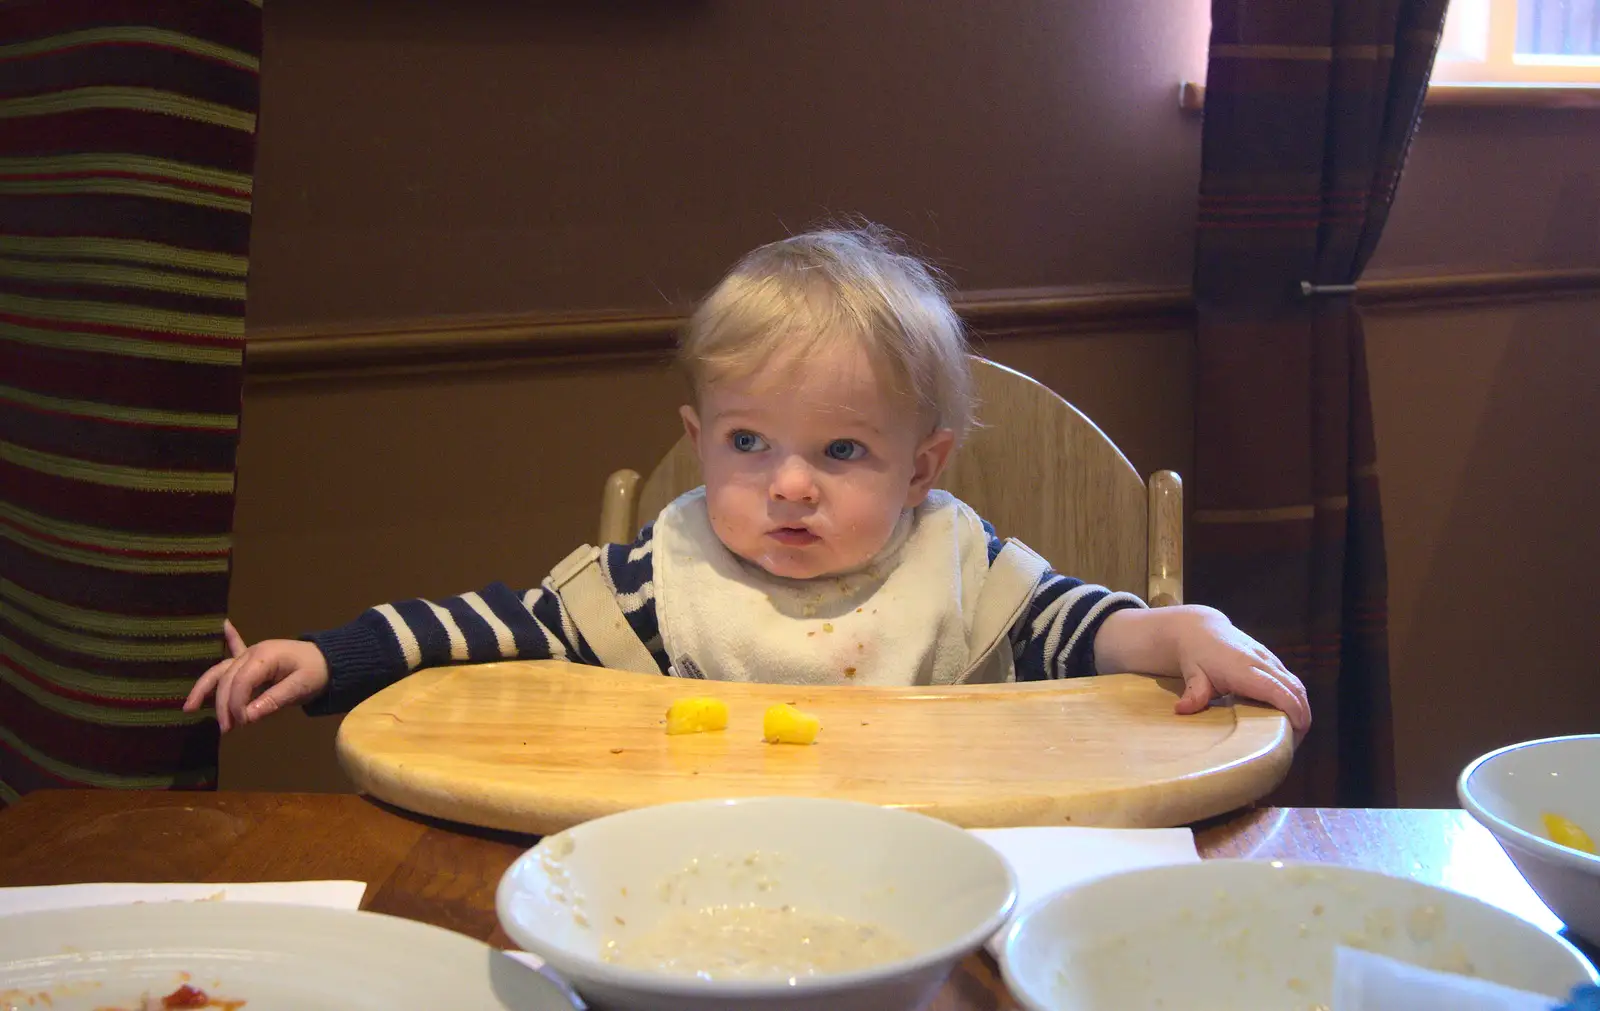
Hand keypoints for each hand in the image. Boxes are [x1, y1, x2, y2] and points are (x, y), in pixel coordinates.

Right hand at [183, 619, 330, 731]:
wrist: (332, 660)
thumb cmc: (317, 673)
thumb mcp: (299, 688)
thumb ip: (273, 701)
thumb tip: (247, 717)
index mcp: (264, 657)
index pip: (240, 682)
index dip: (236, 704)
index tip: (241, 723)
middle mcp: (253, 653)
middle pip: (227, 679)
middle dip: (222, 705)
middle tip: (226, 729)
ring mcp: (252, 654)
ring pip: (221, 670)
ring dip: (207, 688)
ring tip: (189, 707)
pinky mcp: (255, 658)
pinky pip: (235, 649)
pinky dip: (228, 639)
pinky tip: (224, 626)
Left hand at [1171, 608, 1310, 736]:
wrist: (1200, 630)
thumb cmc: (1195, 656)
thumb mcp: (1191, 673)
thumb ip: (1193, 692)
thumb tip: (1182, 710)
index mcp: (1243, 668)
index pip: (1275, 689)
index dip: (1291, 708)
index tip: (1298, 729)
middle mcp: (1261, 662)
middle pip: (1293, 688)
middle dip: (1302, 715)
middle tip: (1295, 742)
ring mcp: (1269, 659)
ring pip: (1296, 683)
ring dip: (1302, 707)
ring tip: (1296, 733)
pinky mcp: (1272, 660)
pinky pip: (1291, 679)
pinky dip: (1296, 697)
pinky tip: (1290, 715)